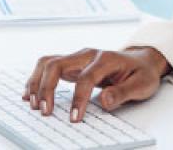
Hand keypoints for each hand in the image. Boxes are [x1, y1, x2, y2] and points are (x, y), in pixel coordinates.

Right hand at [23, 46, 170, 122]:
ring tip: (33, 104)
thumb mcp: (141, 85)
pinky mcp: (72, 64)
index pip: (86, 78)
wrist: (142, 61)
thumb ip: (123, 93)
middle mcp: (88, 55)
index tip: (74, 118)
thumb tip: (105, 101)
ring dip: (37, 82)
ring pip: (48, 63)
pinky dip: (36, 78)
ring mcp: (78, 58)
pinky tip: (30, 94)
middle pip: (58, 64)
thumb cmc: (141, 73)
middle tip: (44, 111)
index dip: (78, 99)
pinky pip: (48, 66)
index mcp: (106, 59)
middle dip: (46, 88)